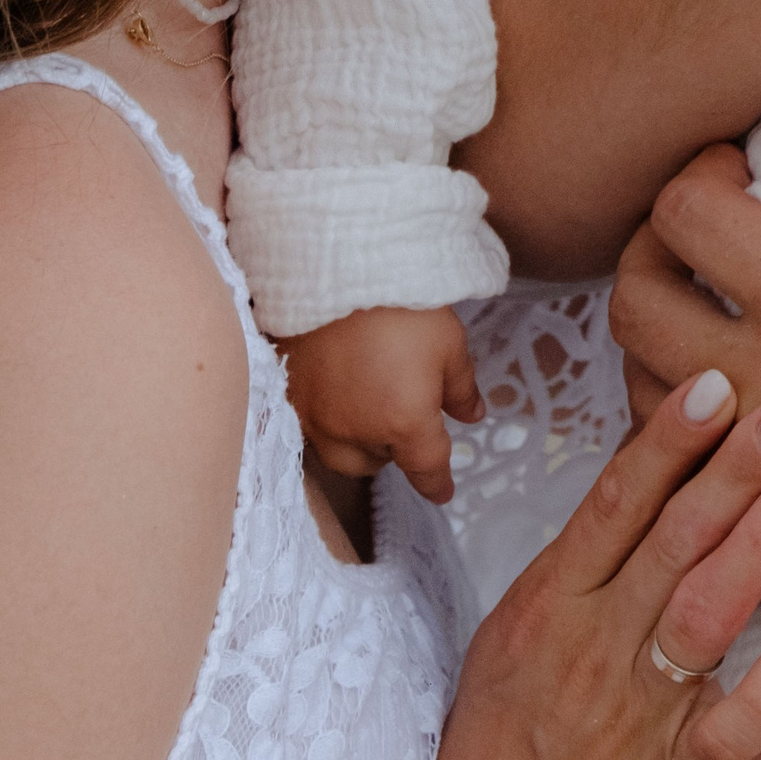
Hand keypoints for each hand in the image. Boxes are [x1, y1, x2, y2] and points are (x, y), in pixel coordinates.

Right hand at [278, 305, 482, 504]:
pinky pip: (310, 428)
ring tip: (369, 407)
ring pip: (338, 453)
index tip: (443, 491)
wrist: (336, 268)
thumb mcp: (449, 343)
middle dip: (391, 452)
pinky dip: (328, 421)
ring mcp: (316, 417)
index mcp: (404, 423)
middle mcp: (356, 432)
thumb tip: (471, 416)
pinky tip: (337, 391)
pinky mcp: (289, 396)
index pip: (425, 468)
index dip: (436, 482)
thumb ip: (460, 387)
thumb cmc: (403, 304)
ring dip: (358, 442)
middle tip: (403, 418)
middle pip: (374, 464)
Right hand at [406, 371, 760, 759]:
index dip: (671, 438)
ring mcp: (636, 718)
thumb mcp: (513, 653)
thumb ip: (577, 577)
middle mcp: (593, 650)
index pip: (615, 502)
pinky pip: (734, 726)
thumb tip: (634, 496)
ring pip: (708, 609)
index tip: (719, 378)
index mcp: (548, 610)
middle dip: (737, 465)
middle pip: (674, 537)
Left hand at [610, 0, 760, 714]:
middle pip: (629, 304)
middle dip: (649, 257)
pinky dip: (695, 451)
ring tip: (712, 328)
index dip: (697, 177)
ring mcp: (760, 490)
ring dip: (660, 356)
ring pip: (639, 404)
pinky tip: (745, 429)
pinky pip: (684, 492)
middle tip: (698, 241)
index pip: (687, 216)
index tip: (735, 172)